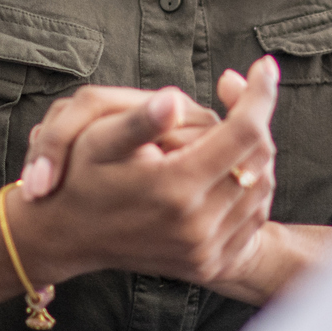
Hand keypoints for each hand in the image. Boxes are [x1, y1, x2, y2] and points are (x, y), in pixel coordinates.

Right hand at [7, 57, 282, 298]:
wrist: (67, 236)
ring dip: (254, 152)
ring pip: (261, 186)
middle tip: (237, 94)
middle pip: (259, 157)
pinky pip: (253, 218)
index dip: (259, 93)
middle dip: (255, 118)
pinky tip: (228, 165)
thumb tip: (174, 101)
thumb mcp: (96, 140)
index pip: (244, 132)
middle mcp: (196, 225)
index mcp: (175, 188)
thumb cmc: (80, 178)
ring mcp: (205, 250)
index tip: (264, 66)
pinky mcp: (208, 264)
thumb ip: (139, 120)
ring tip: (229, 129)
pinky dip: (251, 186)